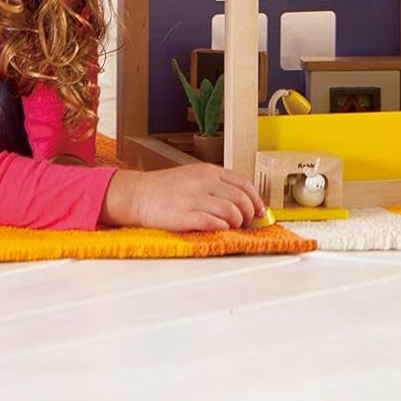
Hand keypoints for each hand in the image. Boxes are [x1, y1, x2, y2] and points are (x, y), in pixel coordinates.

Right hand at [101, 164, 264, 231]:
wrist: (139, 194)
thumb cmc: (168, 187)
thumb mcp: (196, 175)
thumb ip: (217, 183)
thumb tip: (242, 199)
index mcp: (209, 171)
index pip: (243, 183)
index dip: (255, 199)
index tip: (260, 210)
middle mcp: (203, 182)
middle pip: (239, 198)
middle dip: (249, 213)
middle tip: (248, 222)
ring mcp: (193, 198)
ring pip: (229, 210)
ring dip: (237, 221)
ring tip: (235, 226)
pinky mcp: (183, 216)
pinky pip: (210, 222)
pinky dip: (221, 227)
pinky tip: (222, 229)